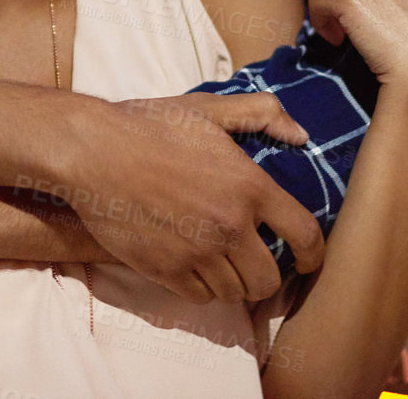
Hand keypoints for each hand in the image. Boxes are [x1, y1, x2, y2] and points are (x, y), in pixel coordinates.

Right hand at [55, 92, 324, 305]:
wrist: (93, 152)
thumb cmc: (150, 126)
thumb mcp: (209, 109)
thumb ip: (261, 114)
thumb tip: (301, 135)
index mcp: (249, 186)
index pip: (304, 235)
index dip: (314, 255)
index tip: (308, 260)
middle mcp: (229, 226)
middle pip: (269, 279)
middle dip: (269, 277)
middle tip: (258, 264)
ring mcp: (196, 253)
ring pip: (234, 293)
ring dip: (235, 283)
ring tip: (226, 266)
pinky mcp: (165, 270)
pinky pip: (200, 297)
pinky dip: (204, 288)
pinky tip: (197, 268)